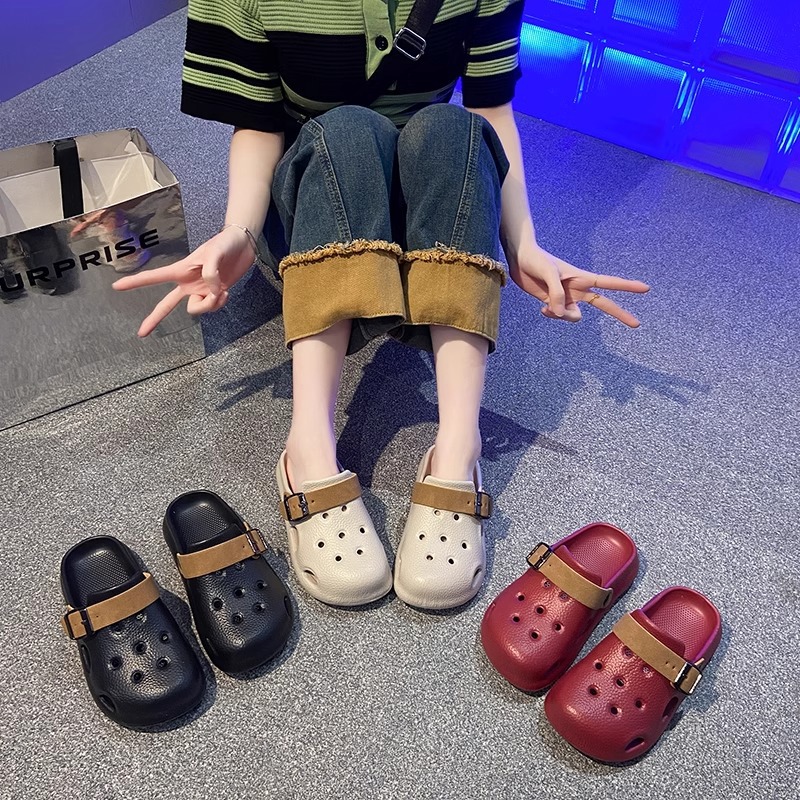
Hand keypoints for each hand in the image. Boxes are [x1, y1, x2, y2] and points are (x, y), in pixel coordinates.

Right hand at [112, 226, 256, 335]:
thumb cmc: (225, 243)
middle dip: (154, 318)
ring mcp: (200, 291)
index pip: (155, 277)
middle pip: (166, 304)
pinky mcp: (213, 295)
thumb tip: (209, 290)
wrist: (243, 246)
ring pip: (196, 310)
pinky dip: (219, 303)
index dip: (136, 282)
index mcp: (181, 270)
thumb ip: (210, 272)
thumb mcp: (215, 252)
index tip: (117, 287)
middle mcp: (187, 284)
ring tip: (221, 289)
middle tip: (140, 333)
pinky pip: (211, 308)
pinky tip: (226, 291)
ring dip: (208, 304)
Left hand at [509, 243, 649, 327]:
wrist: (519, 259)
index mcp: (582, 278)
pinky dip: (552, 316)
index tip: (645, 288)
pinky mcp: (553, 303)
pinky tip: (543, 308)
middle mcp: (578, 289)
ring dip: (564, 317)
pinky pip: (559, 316)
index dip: (627, 286)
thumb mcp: (548, 273)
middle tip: (637, 324)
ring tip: (549, 306)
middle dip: (620, 313)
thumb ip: (556, 293)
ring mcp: (566, 298)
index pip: (609, 283)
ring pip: (575, 317)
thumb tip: (560, 313)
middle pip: (604, 304)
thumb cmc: (537, 260)